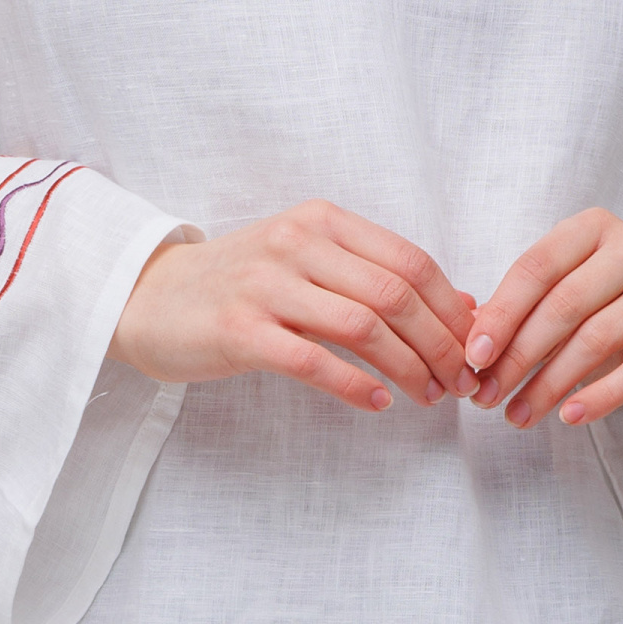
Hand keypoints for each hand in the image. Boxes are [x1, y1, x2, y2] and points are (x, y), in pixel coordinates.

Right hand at [110, 202, 475, 411]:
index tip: (473, 346)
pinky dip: (357, 386)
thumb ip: (376, 275)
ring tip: (428, 397)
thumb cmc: (240, 284)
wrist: (149, 296)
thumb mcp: (308, 261)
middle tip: (460, 382)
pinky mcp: (241, 331)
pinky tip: (380, 402)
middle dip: (440, 344)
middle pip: (395, 295)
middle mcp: (297, 244)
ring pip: (364, 327)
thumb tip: (463, 304)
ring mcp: (266, 285)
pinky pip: (315, 361)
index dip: (452, 308)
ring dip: (409, 369)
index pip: (410, 261)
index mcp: (321, 221)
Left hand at [462, 209, 622, 429]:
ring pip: (596, 338)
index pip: (537, 266)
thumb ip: (521, 313)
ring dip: (549, 383)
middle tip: (488, 395)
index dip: (501, 313)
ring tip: (519, 415)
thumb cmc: (605, 312)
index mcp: (595, 227)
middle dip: (518, 355)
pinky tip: (569, 417)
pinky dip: (599, 397)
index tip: (473, 356)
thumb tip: (472, 350)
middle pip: (564, 304)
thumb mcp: (562, 299)